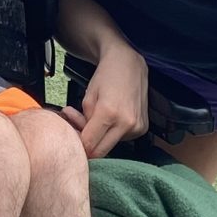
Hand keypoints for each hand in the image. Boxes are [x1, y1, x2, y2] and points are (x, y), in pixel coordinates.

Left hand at [62, 36, 151, 158]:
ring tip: (98, 118)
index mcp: (109, 113)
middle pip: (101, 152)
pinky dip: (113, 133)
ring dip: (101, 138)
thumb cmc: (106, 76)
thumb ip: (82, 121)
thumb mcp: (87, 97)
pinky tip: (112, 118)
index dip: (78, 144)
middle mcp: (126, 123)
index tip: (73, 137)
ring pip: (111, 146)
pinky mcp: (143, 128)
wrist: (129, 64)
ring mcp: (137, 127)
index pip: (89, 144)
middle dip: (88, 146)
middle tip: (82, 131)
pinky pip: (122, 139)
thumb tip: (81, 137)